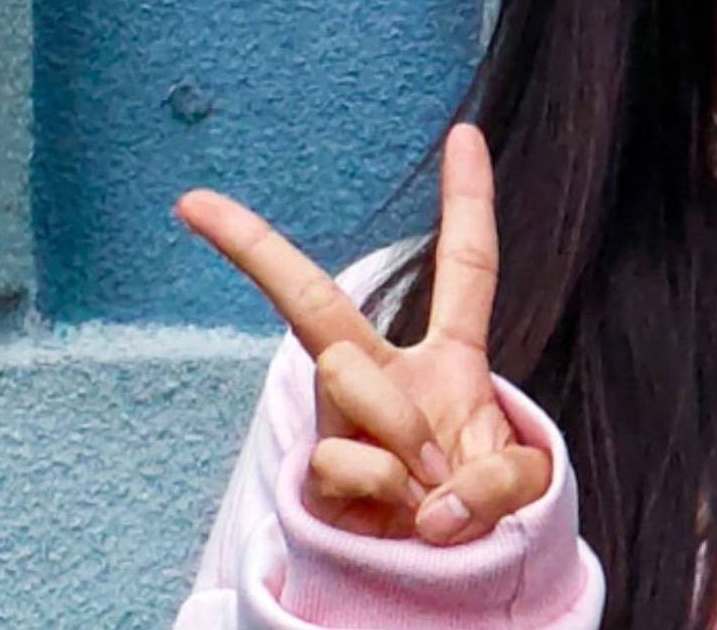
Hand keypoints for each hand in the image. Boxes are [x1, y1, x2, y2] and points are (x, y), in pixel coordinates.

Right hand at [174, 122, 553, 545]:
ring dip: (400, 430)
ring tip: (426, 489)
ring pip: (350, 376)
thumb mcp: (521, 487)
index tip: (465, 132)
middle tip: (195, 203)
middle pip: (317, 304)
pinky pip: (345, 454)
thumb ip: (499, 476)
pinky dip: (385, 486)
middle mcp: (384, 378)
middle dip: (255, 249)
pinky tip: (400, 520)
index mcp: (451, 360)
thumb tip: (433, 500)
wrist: (447, 586)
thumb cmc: (484, 514)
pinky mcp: (316, 476)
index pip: (466, 265)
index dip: (468, 199)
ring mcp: (343, 424)